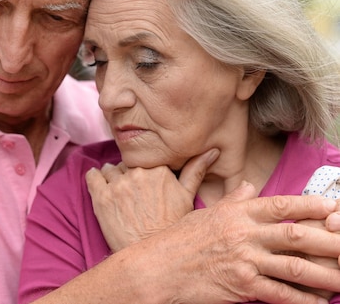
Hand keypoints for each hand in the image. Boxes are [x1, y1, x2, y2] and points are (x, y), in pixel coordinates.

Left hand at [86, 149, 218, 251]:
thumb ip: (196, 170)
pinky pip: (92, 176)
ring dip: (111, 178)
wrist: (153, 260)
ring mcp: (118, 185)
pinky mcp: (101, 197)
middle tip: (131, 193)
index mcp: (159, 169)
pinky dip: (94, 178)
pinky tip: (100, 186)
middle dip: (128, 175)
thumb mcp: (187, 197)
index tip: (144, 183)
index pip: (144, 159)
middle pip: (127, 164)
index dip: (143, 171)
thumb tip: (213, 150)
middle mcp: (138, 173)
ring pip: (109, 169)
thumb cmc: (171, 228)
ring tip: (118, 195)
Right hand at [135, 186, 339, 303]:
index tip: (335, 208)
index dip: (311, 206)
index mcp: (237, 213)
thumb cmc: (177, 240)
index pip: (281, 205)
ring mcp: (243, 260)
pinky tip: (319, 302)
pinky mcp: (241, 286)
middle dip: (331, 241)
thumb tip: (248, 187)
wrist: (157, 267)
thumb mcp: (205, 213)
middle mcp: (244, 234)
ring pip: (294, 266)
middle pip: (297, 235)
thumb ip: (232, 201)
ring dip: (326, 274)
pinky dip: (302, 300)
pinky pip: (279, 294)